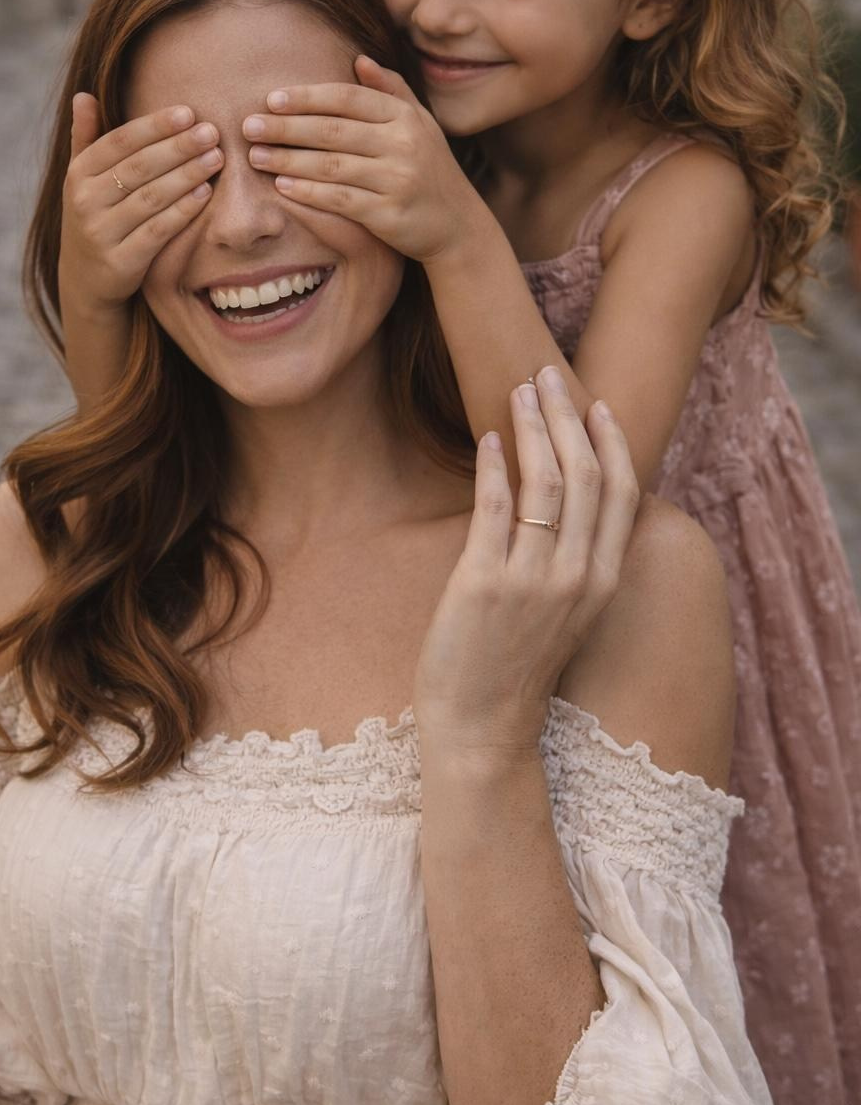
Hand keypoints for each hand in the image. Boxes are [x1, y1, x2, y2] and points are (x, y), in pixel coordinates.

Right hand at [59, 93, 223, 314]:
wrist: (86, 278)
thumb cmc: (95, 215)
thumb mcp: (83, 178)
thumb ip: (86, 138)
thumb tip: (83, 94)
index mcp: (78, 174)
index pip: (120, 141)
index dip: (155, 126)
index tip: (189, 112)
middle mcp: (85, 201)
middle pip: (139, 167)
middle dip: (179, 147)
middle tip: (212, 133)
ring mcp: (101, 232)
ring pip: (151, 197)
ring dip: (187, 175)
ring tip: (216, 158)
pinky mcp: (122, 261)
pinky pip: (158, 231)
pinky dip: (183, 211)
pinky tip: (205, 194)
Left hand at [243, 55, 487, 262]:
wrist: (457, 226)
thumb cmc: (430, 170)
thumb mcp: (419, 125)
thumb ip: (391, 90)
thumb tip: (358, 60)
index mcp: (404, 117)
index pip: (347, 99)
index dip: (307, 98)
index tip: (271, 99)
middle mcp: (403, 144)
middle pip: (332, 130)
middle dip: (286, 127)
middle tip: (248, 126)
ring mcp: (397, 179)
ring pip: (330, 165)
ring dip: (288, 159)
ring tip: (256, 156)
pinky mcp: (388, 214)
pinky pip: (339, 199)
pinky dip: (307, 192)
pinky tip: (281, 186)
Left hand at [414, 369, 638, 754]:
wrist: (482, 729)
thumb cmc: (515, 666)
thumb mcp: (564, 612)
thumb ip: (573, 560)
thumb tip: (563, 499)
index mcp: (603, 581)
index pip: (622, 492)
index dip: (611, 440)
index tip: (595, 402)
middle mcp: (577, 576)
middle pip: (586, 474)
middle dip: (568, 416)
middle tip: (548, 375)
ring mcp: (533, 580)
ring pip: (546, 483)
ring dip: (534, 428)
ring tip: (518, 391)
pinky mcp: (485, 584)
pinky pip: (496, 509)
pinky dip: (496, 466)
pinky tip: (490, 437)